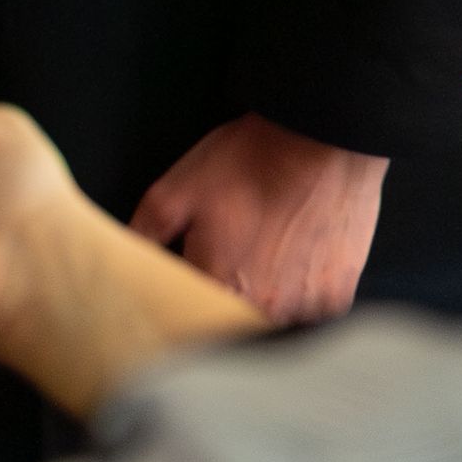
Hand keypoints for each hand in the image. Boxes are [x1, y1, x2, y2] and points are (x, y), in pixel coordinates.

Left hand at [130, 112, 387, 324]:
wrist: (323, 137)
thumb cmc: (250, 161)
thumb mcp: (175, 191)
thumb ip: (144, 236)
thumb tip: (125, 266)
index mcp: (217, 289)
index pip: (188, 320)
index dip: (182, 301)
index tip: (183, 283)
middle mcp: (263, 310)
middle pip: (230, 325)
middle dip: (219, 304)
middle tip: (226, 261)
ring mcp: (305, 306)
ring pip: (271, 321)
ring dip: (261, 302)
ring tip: (262, 258)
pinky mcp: (337, 295)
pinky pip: (309, 313)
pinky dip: (297, 296)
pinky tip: (292, 263)